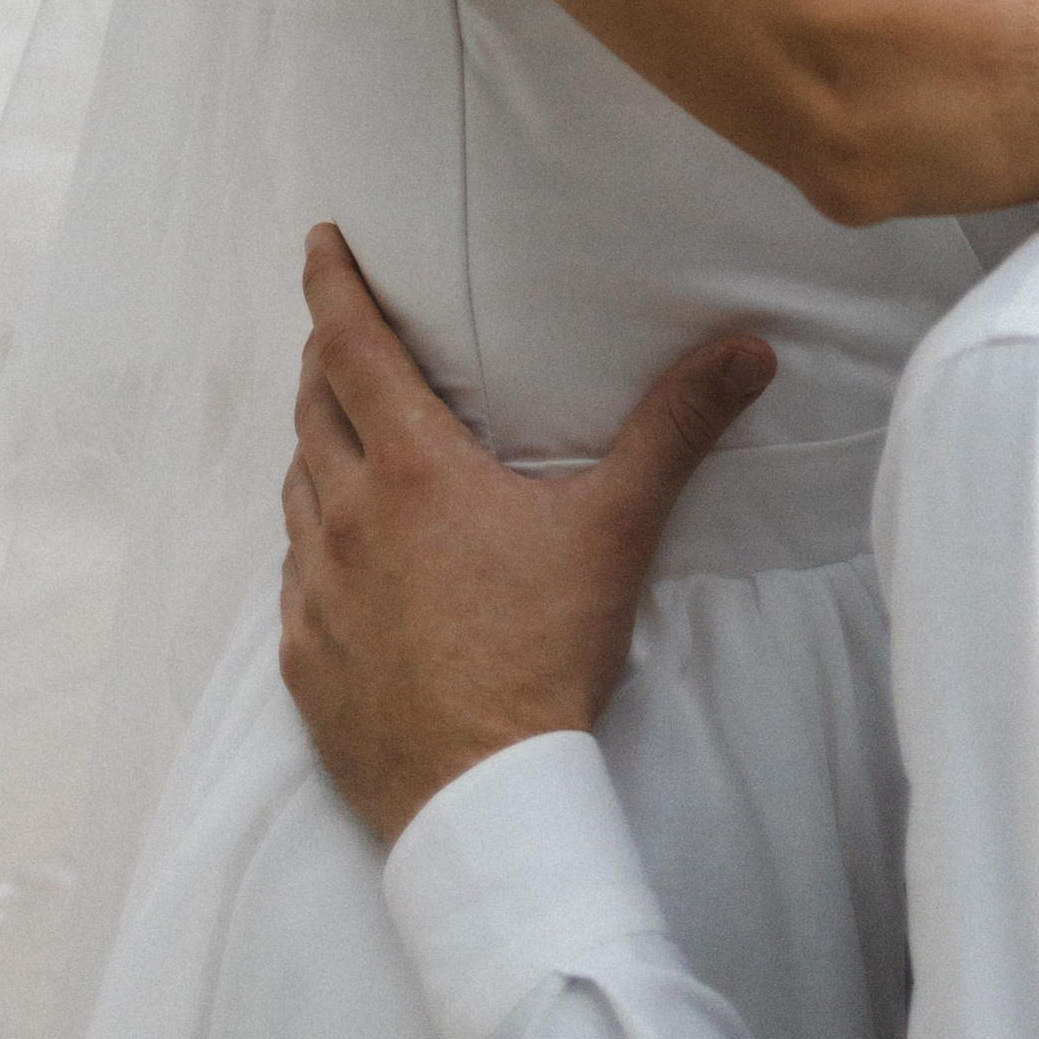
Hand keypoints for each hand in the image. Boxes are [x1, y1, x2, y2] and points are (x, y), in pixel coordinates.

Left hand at [279, 224, 774, 844]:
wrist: (482, 797)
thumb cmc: (545, 654)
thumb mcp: (617, 529)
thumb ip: (676, 430)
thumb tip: (746, 353)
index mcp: (413, 469)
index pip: (352, 347)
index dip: (330, 285)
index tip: (318, 241)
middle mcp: (346, 516)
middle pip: (313, 407)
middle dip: (322, 358)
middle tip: (338, 331)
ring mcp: (315, 592)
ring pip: (297, 488)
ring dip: (315, 446)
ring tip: (341, 433)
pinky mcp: (302, 659)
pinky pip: (292, 577)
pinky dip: (311, 540)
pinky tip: (338, 555)